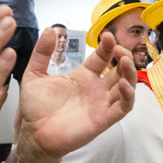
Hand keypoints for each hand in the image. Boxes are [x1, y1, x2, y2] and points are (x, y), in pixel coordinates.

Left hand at [15, 28, 135, 159]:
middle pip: (120, 69)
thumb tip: (49, 29)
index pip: (102, 57)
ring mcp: (101, 104)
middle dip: (124, 56)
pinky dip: (128, 95)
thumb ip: (42, 52)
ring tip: (125, 61)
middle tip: (119, 48)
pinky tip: (122, 84)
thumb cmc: (35, 108)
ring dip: (130, 73)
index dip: (107, 46)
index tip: (106, 35)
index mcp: (83, 76)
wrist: (33, 134)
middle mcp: (95, 89)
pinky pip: (123, 107)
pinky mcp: (103, 119)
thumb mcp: (35, 74)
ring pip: (126, 86)